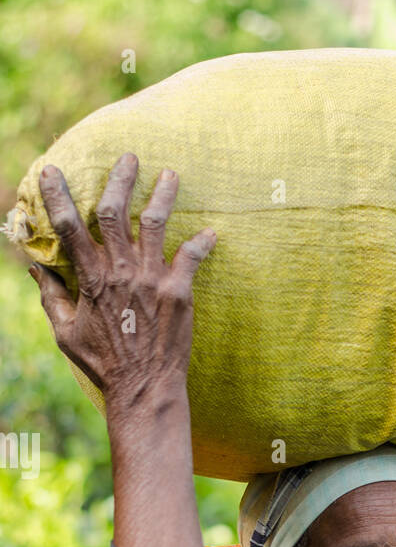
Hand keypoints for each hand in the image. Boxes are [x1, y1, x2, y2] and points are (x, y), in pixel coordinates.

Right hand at [29, 152, 215, 410]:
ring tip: (170, 175)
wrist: (144, 388)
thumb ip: (51, 296)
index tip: (51, 171)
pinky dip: (202, 242)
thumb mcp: (66, 332)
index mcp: (90, 279)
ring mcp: (152, 279)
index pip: (69, 227)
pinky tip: (211, 232)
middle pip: (116, 212)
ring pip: (155, 223)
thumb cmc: (103, 364)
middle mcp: (121, 271)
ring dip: (162, 194)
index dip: (58, 196)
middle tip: (128, 158)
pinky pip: (192, 256)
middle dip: (120, 179)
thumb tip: (34, 268)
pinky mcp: (179, 292)